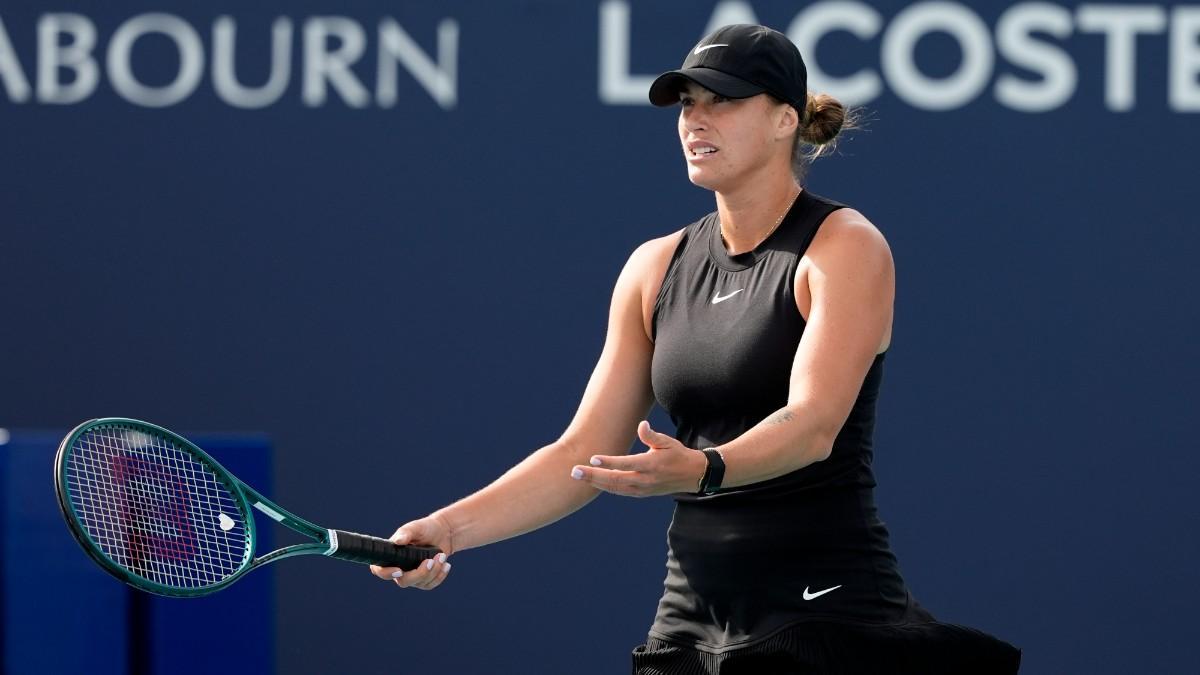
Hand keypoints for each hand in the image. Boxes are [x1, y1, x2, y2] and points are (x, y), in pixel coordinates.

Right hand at [369, 513, 454, 589]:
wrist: (443, 533)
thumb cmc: (425, 528)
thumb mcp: (415, 527)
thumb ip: (406, 533)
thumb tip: (397, 541)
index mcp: (391, 555)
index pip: (379, 569)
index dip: (386, 573)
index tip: (399, 570)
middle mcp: (398, 568)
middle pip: (403, 581)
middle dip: (419, 573)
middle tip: (431, 560)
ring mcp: (411, 576)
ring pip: (419, 583)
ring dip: (433, 571)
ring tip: (441, 555)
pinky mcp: (423, 580)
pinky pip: (430, 585)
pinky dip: (440, 575)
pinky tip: (446, 564)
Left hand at [569, 420, 705, 496]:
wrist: (691, 476)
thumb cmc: (677, 454)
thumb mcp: (668, 442)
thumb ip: (652, 435)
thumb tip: (641, 425)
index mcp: (652, 465)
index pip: (626, 464)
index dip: (609, 462)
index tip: (593, 459)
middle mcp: (645, 480)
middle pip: (615, 480)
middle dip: (593, 476)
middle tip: (574, 471)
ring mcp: (642, 489)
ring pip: (614, 488)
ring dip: (595, 482)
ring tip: (578, 476)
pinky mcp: (640, 493)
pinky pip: (619, 491)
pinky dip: (605, 487)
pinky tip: (592, 481)